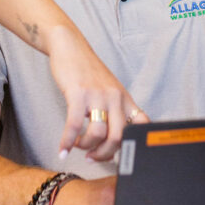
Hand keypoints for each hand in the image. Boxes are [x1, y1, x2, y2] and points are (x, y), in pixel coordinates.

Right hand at [46, 26, 148, 160]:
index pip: (142, 125)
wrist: (70, 47)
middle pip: (118, 137)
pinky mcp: (78, 94)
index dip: (134, 145)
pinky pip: (74, 125)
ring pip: (98, 133)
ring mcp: (97, 95)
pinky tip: (63, 150)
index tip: (119, 156)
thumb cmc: (87, 71)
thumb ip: (114, 110)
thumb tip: (113, 139)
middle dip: (105, 154)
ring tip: (78, 147)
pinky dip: (67, 142)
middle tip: (93, 158)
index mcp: (125, 99)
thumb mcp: (109, 89)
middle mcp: (115, 97)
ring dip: (86, 147)